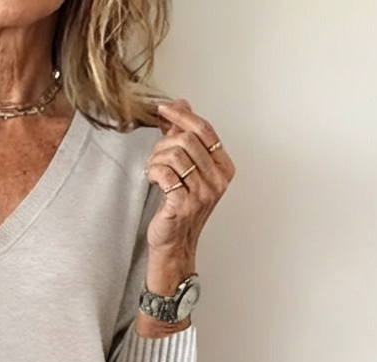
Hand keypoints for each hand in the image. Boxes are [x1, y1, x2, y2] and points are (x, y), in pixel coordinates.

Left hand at [143, 99, 235, 264]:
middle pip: (186, 140)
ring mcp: (202, 194)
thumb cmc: (178, 206)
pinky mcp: (183, 205)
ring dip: (156, 160)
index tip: (163, 109)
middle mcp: (217, 181)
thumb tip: (181, 103)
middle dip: (163, 144)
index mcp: (223, 168)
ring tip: (154, 172)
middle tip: (155, 157)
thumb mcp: (186, 167)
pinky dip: (153, 172)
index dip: (182, 115)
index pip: (204, 129)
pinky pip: (164, 174)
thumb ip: (184, 135)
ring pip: (174, 156)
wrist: (173, 243)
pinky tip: (153, 180)